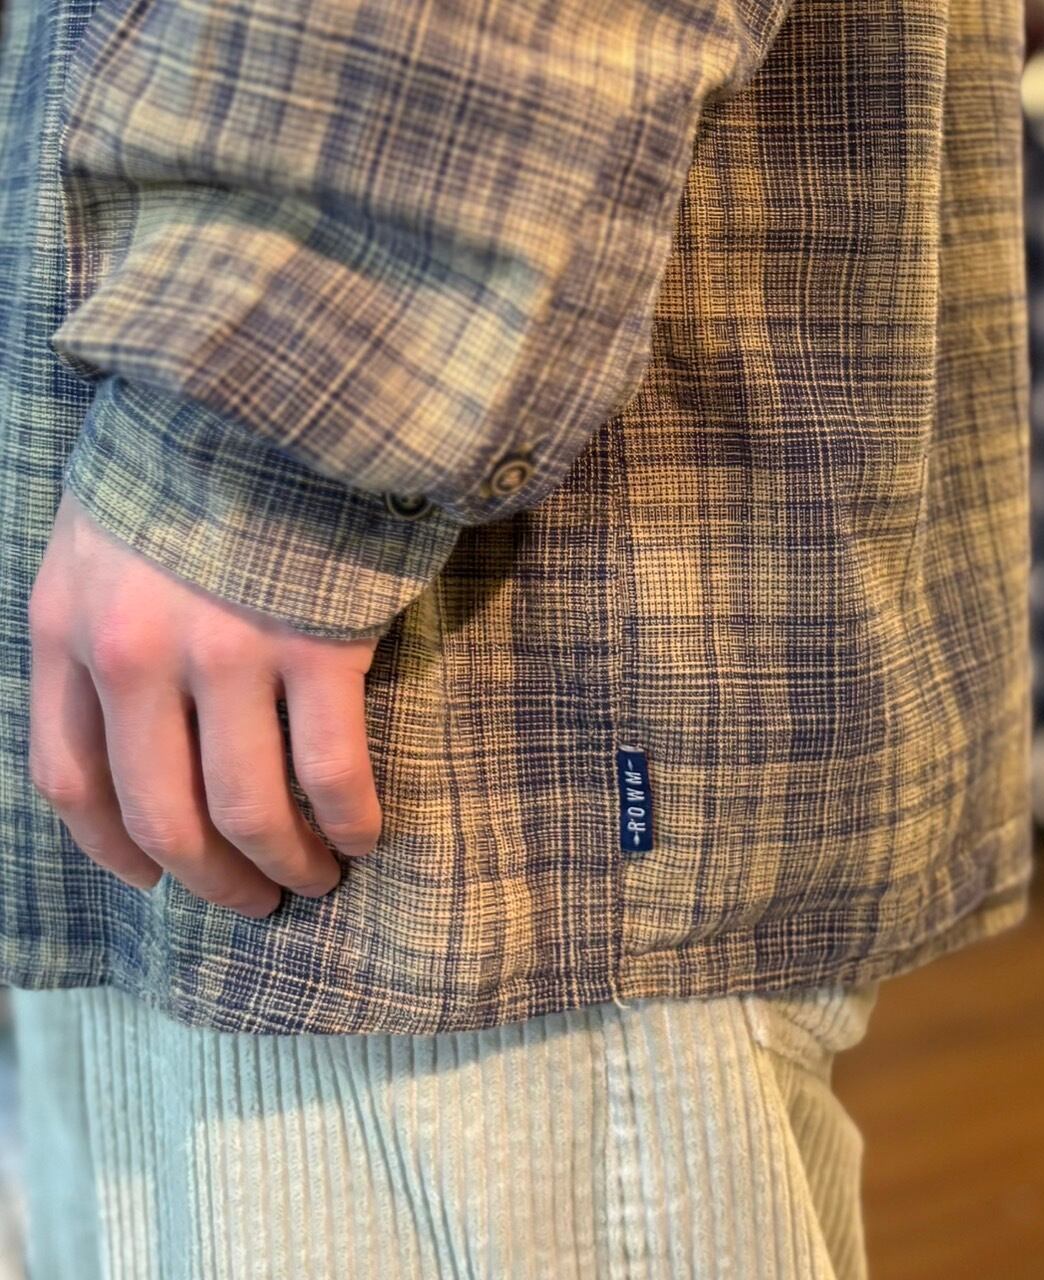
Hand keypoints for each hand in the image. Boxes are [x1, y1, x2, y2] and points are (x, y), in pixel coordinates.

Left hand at [26, 490, 382, 916]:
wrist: (273, 382)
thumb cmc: (190, 458)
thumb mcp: (100, 535)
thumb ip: (96, 627)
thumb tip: (139, 729)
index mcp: (69, 626)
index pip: (73, 781)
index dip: (117, 853)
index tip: (158, 877)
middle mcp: (138, 652)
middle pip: (164, 816)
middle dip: (211, 882)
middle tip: (252, 902)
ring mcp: (230, 650)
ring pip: (249, 811)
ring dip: (286, 867)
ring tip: (317, 881)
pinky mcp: (318, 641)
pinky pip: (332, 770)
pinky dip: (350, 822)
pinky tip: (366, 836)